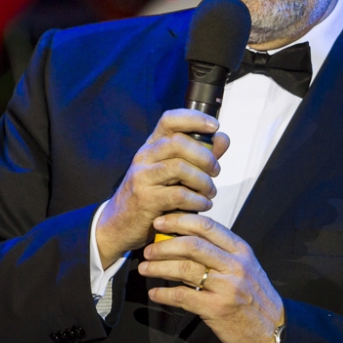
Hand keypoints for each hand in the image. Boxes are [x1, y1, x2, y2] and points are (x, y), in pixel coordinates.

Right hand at [96, 109, 228, 268]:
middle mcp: (144, 156)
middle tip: (215, 171)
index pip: (169, 120)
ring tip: (210, 192)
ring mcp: (142, 177)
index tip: (214, 125)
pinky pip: (178, 194)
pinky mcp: (145, 199)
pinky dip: (197, 200)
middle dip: (204, 156)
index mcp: (151, 146)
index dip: (193, 118)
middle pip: (178, 142)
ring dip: (203, 180)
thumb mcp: (173, 172)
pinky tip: (203, 205)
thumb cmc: (151, 195)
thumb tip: (223, 138)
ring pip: (179, 168)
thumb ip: (199, 155)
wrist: (119, 224)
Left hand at [139, 213, 283, 342]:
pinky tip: (155, 292)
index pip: (206, 226)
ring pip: (184, 269)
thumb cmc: (256, 298)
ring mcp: (226, 287)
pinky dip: (164, 293)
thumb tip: (187, 239)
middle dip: (164, 245)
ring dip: (159, 267)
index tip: (161, 221)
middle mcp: (234, 265)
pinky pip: (183, 296)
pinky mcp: (216, 309)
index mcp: (240, 250)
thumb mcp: (246, 267)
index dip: (180, 221)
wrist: (273, 331)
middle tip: (148, 249)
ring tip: (145, 268)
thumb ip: (221, 252)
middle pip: (192, 245)